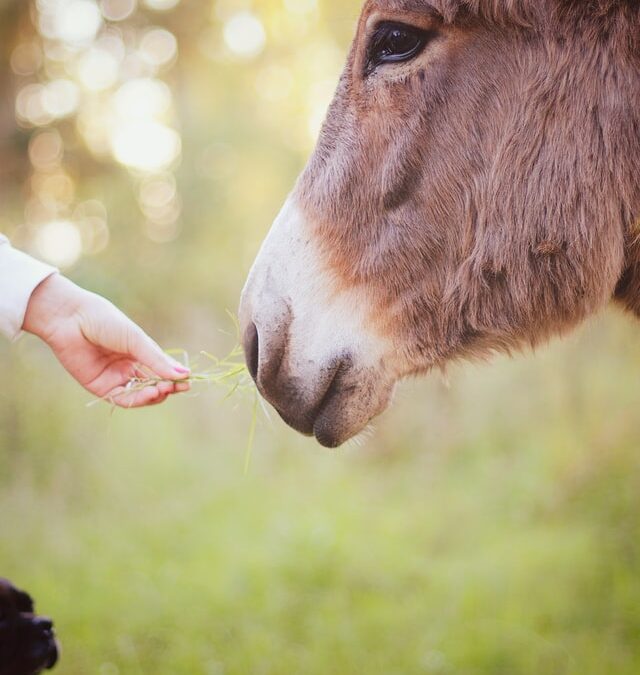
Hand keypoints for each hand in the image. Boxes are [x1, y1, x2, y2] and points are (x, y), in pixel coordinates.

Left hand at [23, 274, 190, 407]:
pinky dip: (137, 400)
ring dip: (154, 395)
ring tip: (163, 390)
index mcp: (139, 353)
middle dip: (167, 388)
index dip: (174, 378)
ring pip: (140, 395)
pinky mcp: (100, 387)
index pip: (161, 371)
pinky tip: (149, 393)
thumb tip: (185, 374)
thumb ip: (158, 360)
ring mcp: (114, 378)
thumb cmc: (105, 322)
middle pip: (153, 385)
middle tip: (178, 387)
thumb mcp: (137, 340)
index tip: (188, 381)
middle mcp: (128, 367)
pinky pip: (122, 399)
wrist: (71, 319)